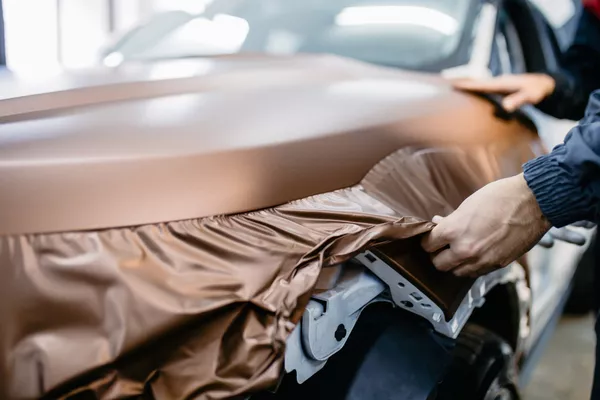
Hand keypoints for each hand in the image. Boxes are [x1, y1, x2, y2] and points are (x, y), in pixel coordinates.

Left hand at [421, 174, 550, 277]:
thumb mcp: (468, 204)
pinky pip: (476, 272)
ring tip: (458, 251)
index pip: (428, 245)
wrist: (534, 202)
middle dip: (437, 255)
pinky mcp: (497, 264)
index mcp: (455, 231)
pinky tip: (474, 254)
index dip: (428, 240)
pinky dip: (471, 266)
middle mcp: (466, 250)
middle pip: (438, 264)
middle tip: (441, 246)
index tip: (430, 237)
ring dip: (454, 263)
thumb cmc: (502, 197)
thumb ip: (451, 220)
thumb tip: (439, 224)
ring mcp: (482, 260)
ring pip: (456, 272)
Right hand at [452, 74, 555, 111]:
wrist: (547, 83)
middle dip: (463, 84)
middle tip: (448, 85)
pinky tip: (473, 93)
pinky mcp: (502, 89)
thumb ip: (518, 100)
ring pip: (481, 85)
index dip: (467, 85)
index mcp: (502, 83)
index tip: (453, 85)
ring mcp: (500, 85)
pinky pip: (486, 89)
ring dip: (469, 87)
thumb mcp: (530, 96)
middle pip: (477, 83)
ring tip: (455, 88)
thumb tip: (505, 107)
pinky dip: (477, 90)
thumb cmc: (539, 91)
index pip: (481, 84)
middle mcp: (498, 82)